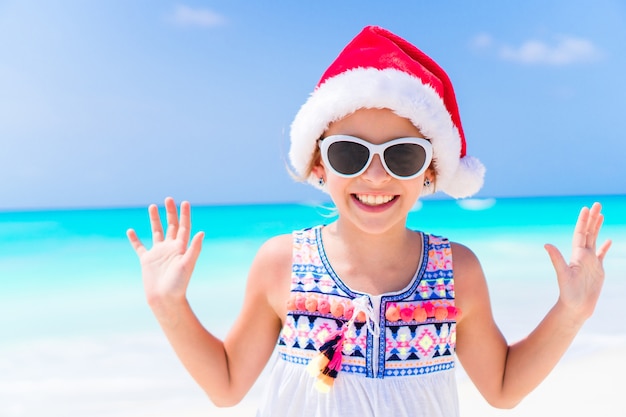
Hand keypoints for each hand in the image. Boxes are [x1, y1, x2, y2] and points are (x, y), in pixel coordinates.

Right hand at [127, 197, 204, 317]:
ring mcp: (158, 253)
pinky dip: (134, 239)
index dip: (185, 214)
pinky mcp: (147, 260)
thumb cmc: (178, 284)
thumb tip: (202, 232)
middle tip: (168, 199)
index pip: (184, 227)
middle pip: (171, 225)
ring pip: (157, 232)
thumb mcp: (188, 264)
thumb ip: (194, 248)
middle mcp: (170, 248)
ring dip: (155, 219)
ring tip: (152, 206)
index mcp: (181, 247)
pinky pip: (139, 247)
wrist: (165, 299)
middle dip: (170, 212)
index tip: (184, 202)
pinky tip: (130, 230)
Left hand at [545, 202, 611, 321]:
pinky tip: (608, 240)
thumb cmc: (568, 293)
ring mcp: (591, 262)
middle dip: (592, 218)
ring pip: (595, 240)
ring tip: (601, 214)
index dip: (583, 220)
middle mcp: (583, 256)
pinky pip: (602, 254)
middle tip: (597, 203)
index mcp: (577, 254)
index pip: (580, 233)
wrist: (576, 307)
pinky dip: (605, 246)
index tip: (587, 208)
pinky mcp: (597, 270)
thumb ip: (556, 259)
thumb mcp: (562, 274)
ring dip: (598, 227)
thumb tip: (546, 244)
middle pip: (589, 232)